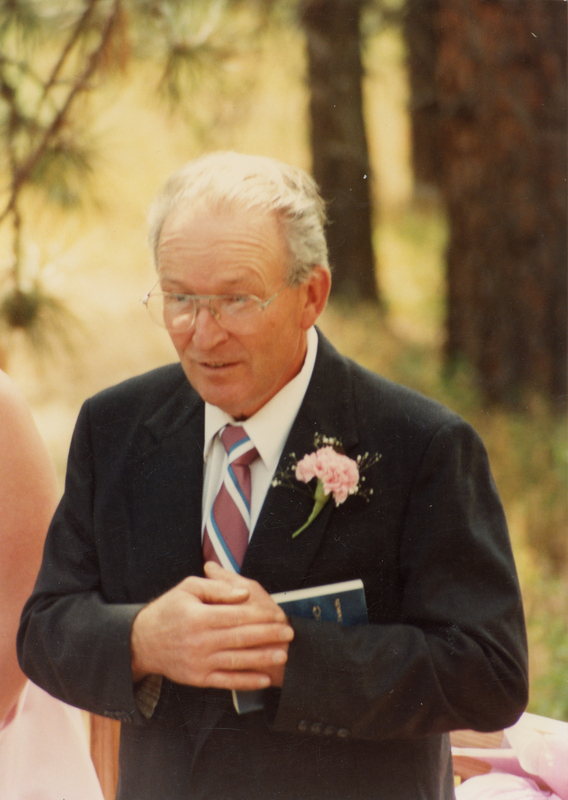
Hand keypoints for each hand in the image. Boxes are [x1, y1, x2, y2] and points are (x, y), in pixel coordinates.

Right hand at [130, 571, 292, 690]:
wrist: (142, 642)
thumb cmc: (168, 610)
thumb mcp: (187, 588)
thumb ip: (217, 587)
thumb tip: (243, 593)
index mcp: (198, 617)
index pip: (236, 615)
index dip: (260, 615)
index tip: (277, 614)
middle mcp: (199, 641)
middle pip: (240, 637)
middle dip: (268, 635)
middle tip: (288, 632)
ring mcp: (199, 662)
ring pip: (237, 660)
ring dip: (263, 658)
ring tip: (282, 654)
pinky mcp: (199, 678)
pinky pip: (226, 681)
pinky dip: (246, 681)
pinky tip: (263, 678)